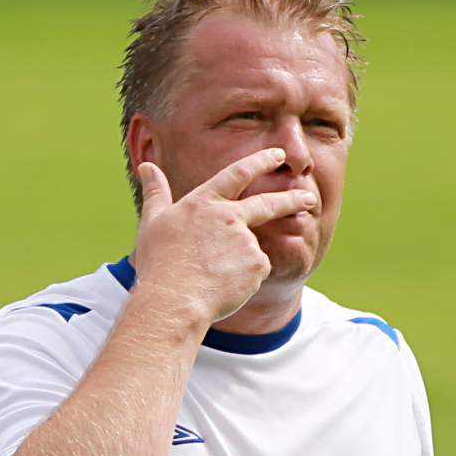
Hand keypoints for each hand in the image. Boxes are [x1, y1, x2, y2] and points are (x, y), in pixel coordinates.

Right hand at [134, 149, 318, 328]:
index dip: (260, 161)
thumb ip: (156, 192)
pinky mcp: (257, 265)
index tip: (278, 155)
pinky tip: (223, 286)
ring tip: (212, 275)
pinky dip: (244, 279)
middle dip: (293, 198)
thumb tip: (146, 166)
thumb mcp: (152, 222)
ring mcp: (246, 241)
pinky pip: (255, 271)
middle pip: (269, 203)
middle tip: (309, 198)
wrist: (174, 301)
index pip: (238, 173)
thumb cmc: (159, 263)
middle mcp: (230, 216)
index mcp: (205, 202)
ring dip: (240, 261)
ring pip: (253, 249)